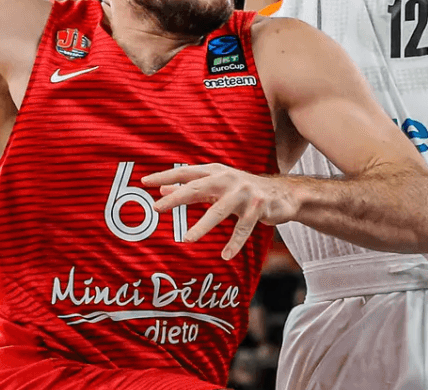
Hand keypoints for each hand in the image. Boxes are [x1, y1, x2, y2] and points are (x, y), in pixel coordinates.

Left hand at [146, 163, 299, 260]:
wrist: (283, 193)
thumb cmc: (243, 189)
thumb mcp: (217, 185)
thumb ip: (191, 187)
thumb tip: (161, 189)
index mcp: (216, 171)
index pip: (186, 172)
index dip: (165, 176)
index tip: (145, 182)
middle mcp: (228, 179)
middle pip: (198, 187)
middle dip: (177, 197)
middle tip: (157, 208)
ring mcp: (244, 193)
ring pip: (219, 211)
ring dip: (202, 226)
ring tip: (187, 240)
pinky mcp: (258, 208)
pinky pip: (242, 229)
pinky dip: (234, 243)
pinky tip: (225, 255)